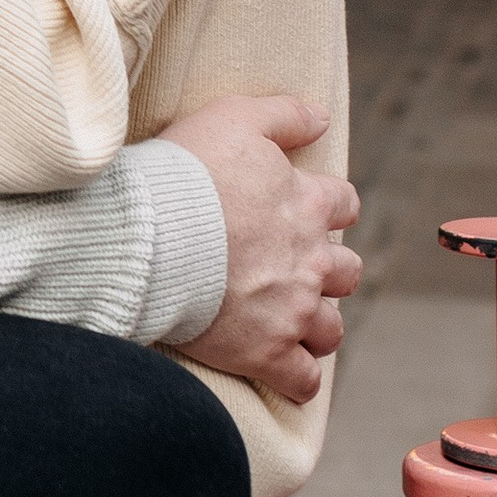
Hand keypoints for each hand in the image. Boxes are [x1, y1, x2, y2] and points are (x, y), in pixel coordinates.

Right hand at [164, 92, 361, 404]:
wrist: (149, 233)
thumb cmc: (185, 172)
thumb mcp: (233, 118)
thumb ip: (283, 115)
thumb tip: (322, 116)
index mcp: (308, 204)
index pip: (344, 204)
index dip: (325, 207)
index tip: (301, 212)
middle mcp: (310, 259)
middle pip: (347, 272)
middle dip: (325, 272)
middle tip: (289, 270)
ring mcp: (292, 310)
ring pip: (330, 330)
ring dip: (314, 326)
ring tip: (285, 323)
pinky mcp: (266, 352)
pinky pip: (301, 381)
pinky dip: (295, 380)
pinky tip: (279, 373)